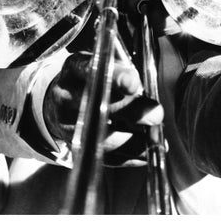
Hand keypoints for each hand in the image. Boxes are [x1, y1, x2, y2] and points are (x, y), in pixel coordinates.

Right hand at [42, 52, 162, 153]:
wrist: (64, 98)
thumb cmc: (93, 77)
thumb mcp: (104, 63)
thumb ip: (123, 71)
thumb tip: (146, 91)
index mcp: (74, 69)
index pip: (90, 70)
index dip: (114, 78)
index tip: (134, 84)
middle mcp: (66, 97)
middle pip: (98, 107)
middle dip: (131, 112)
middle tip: (156, 115)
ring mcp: (68, 125)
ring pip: (103, 137)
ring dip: (134, 140)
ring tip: (155, 137)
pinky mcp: (76, 147)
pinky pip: (106, 157)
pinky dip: (130, 156)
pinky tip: (146, 150)